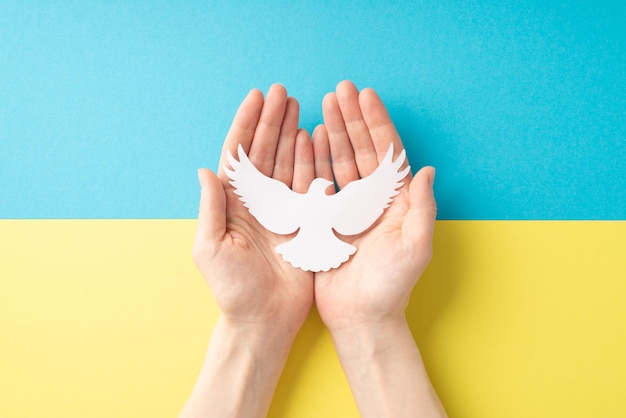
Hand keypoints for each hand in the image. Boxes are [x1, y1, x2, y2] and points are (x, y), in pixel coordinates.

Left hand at [193, 84, 314, 334]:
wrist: (264, 320)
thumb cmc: (232, 290)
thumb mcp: (210, 248)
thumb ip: (211, 208)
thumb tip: (204, 170)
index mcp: (233, 204)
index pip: (239, 155)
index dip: (246, 125)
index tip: (256, 98)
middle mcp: (257, 201)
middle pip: (265, 151)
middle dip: (271, 120)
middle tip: (282, 92)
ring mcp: (282, 210)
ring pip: (287, 161)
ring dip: (291, 133)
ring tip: (298, 106)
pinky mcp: (304, 221)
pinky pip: (307, 184)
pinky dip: (311, 160)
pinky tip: (313, 138)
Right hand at [313, 80, 436, 330]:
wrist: (360, 317)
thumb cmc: (391, 286)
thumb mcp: (415, 246)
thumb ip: (422, 207)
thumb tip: (426, 170)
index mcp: (395, 201)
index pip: (386, 152)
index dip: (376, 123)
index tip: (366, 96)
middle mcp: (372, 199)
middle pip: (361, 149)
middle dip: (351, 118)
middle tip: (339, 90)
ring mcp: (348, 208)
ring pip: (339, 160)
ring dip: (332, 132)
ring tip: (322, 105)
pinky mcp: (325, 219)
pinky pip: (319, 182)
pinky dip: (314, 159)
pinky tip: (307, 138)